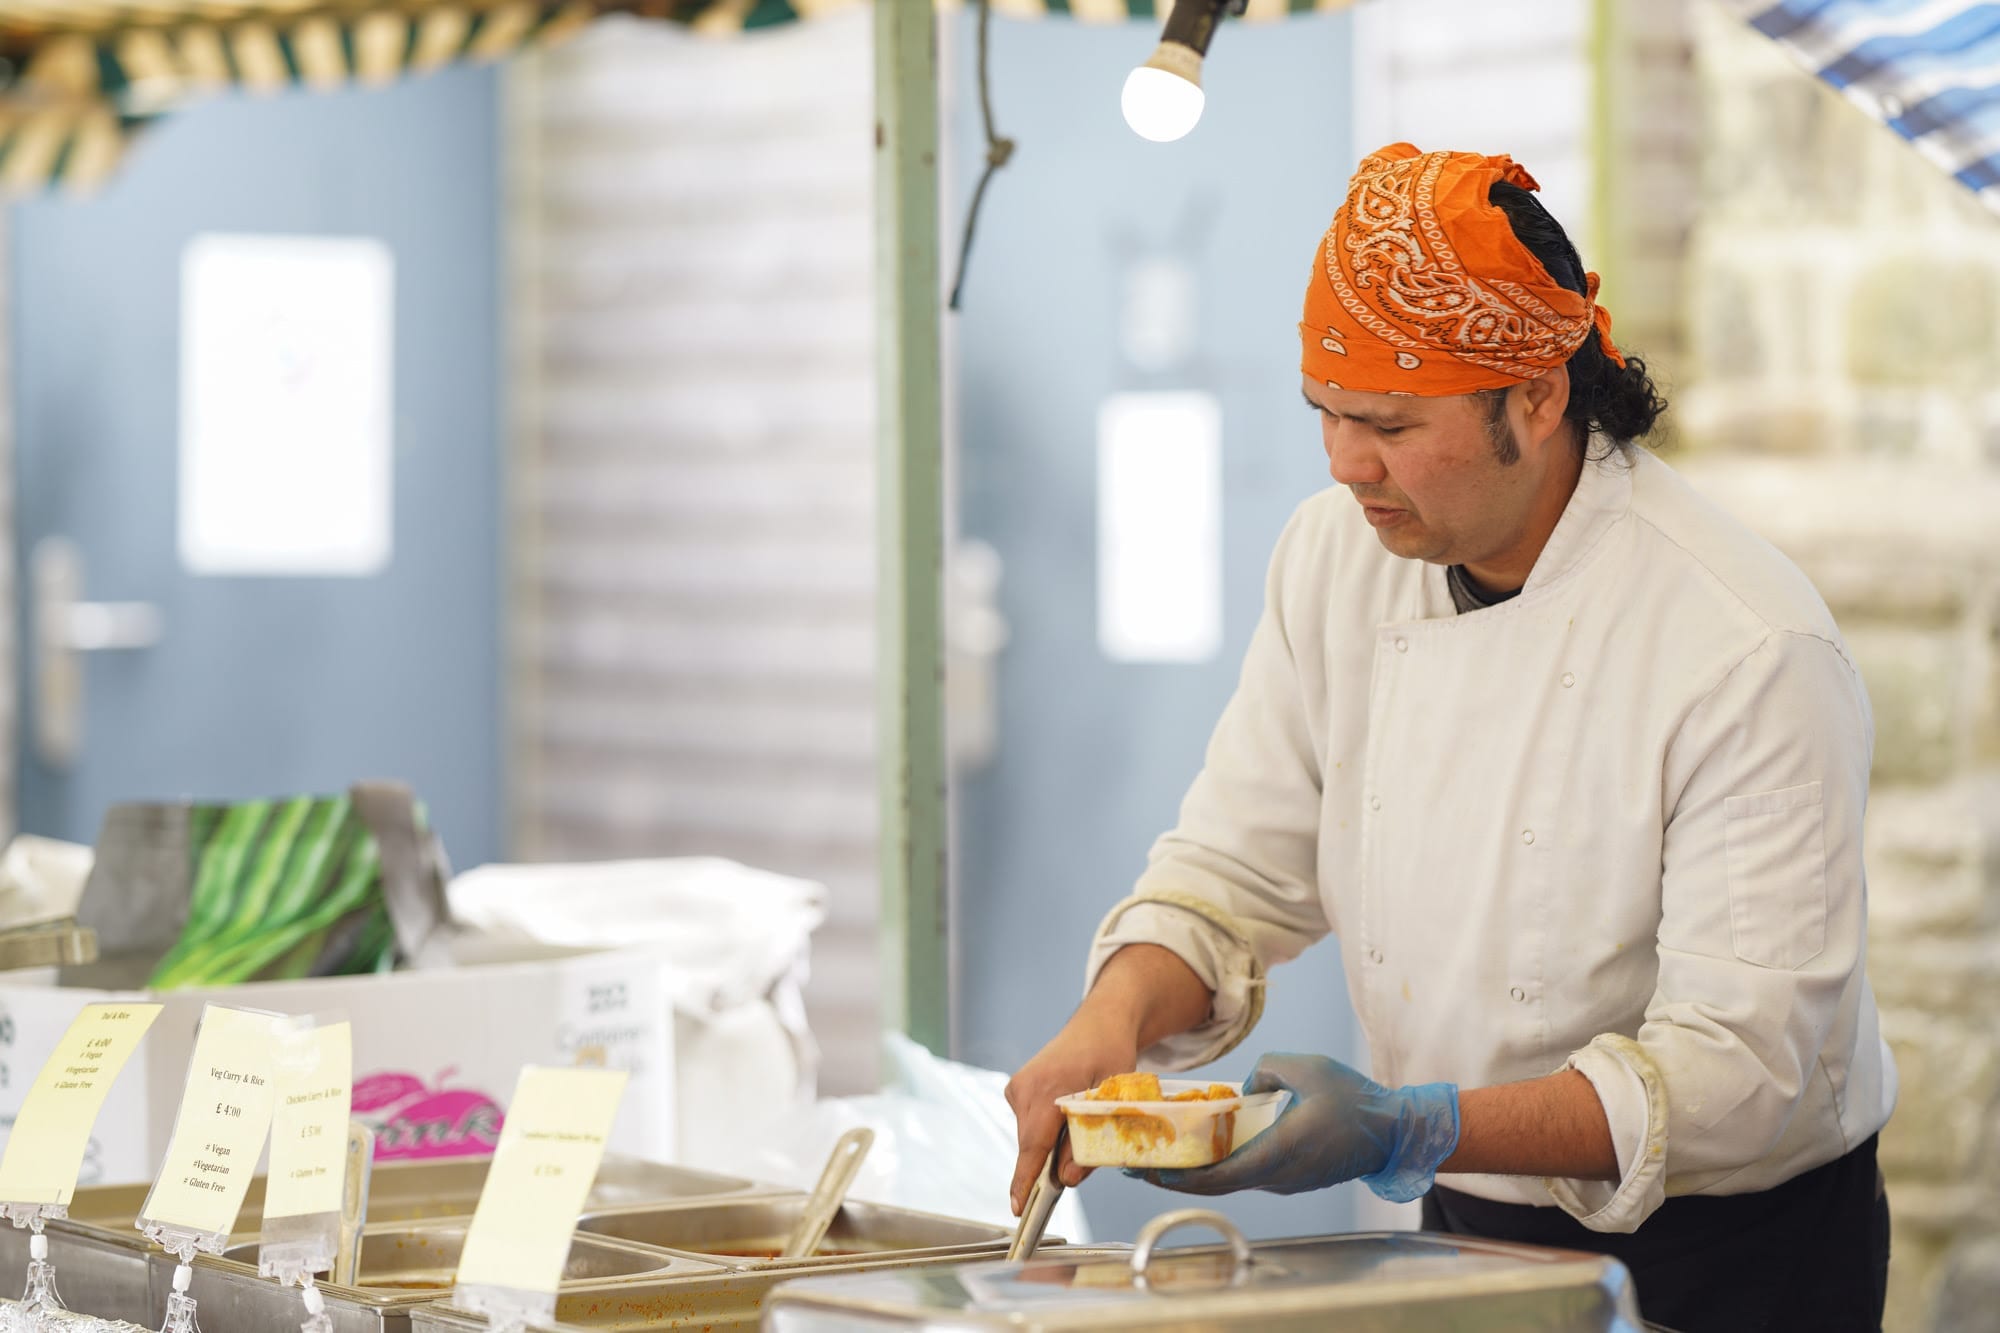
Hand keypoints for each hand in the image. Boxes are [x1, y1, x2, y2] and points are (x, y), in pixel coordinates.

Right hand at [1004, 1012, 1138, 1214]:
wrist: (1099, 1024)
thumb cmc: (1111, 1054)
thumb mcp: (1109, 1099)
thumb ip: (1087, 1140)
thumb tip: (1066, 1179)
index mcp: (1049, 1087)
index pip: (1032, 1145)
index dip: (1025, 1180)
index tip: (1018, 1207)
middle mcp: (1026, 1086)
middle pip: (1031, 1144)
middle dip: (1047, 1164)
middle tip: (1073, 1165)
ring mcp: (1018, 1086)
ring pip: (1029, 1136)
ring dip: (1049, 1145)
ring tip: (1077, 1125)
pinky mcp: (1016, 1087)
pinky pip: (1028, 1123)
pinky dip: (1045, 1130)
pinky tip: (1065, 1115)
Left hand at [1136, 1053, 1458, 1202]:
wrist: (1393, 1132)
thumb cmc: (1354, 1100)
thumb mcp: (1306, 1067)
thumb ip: (1267, 1068)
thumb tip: (1245, 1088)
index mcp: (1278, 1153)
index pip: (1218, 1176)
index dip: (1180, 1178)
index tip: (1148, 1172)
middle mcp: (1278, 1176)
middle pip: (1217, 1182)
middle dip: (1176, 1176)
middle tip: (1138, 1165)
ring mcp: (1285, 1181)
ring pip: (1232, 1178)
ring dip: (1197, 1171)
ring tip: (1163, 1155)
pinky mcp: (1292, 1177)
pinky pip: (1249, 1172)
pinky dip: (1221, 1165)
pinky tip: (1204, 1149)